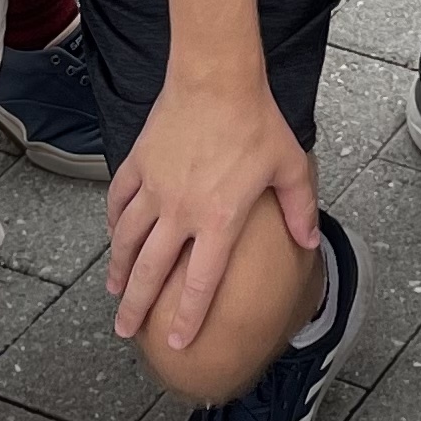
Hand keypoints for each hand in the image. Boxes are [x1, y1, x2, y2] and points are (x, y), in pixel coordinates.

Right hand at [106, 73, 319, 352]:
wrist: (217, 78)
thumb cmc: (256, 122)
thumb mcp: (290, 166)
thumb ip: (300, 209)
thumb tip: (309, 241)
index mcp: (219, 221)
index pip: (199, 283)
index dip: (187, 317)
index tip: (177, 342)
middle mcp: (180, 212)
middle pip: (150, 271)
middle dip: (136, 306)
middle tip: (125, 331)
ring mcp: (155, 188)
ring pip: (126, 239)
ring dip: (119, 269)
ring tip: (114, 291)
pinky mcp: (139, 163)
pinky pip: (118, 199)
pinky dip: (112, 220)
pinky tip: (112, 234)